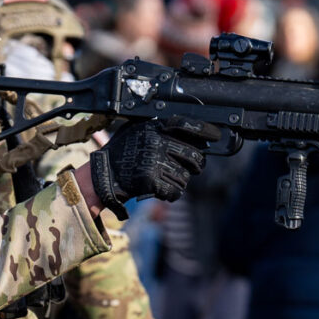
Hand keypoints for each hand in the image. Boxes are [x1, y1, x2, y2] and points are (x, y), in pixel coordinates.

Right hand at [89, 117, 220, 216]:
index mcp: (155, 128)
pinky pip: (175, 191)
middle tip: (189, 167)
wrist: (102, 175)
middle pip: (195, 156)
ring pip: (185, 177)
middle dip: (196, 165)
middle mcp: (157, 142)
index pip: (187, 125)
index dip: (205, 130)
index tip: (216, 135)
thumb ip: (159, 129)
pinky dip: (170, 193)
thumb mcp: (137, 131)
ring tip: (163, 178)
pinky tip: (159, 189)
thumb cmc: (121, 153)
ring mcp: (155, 161)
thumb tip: (188, 134)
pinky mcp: (152, 180)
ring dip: (178, 181)